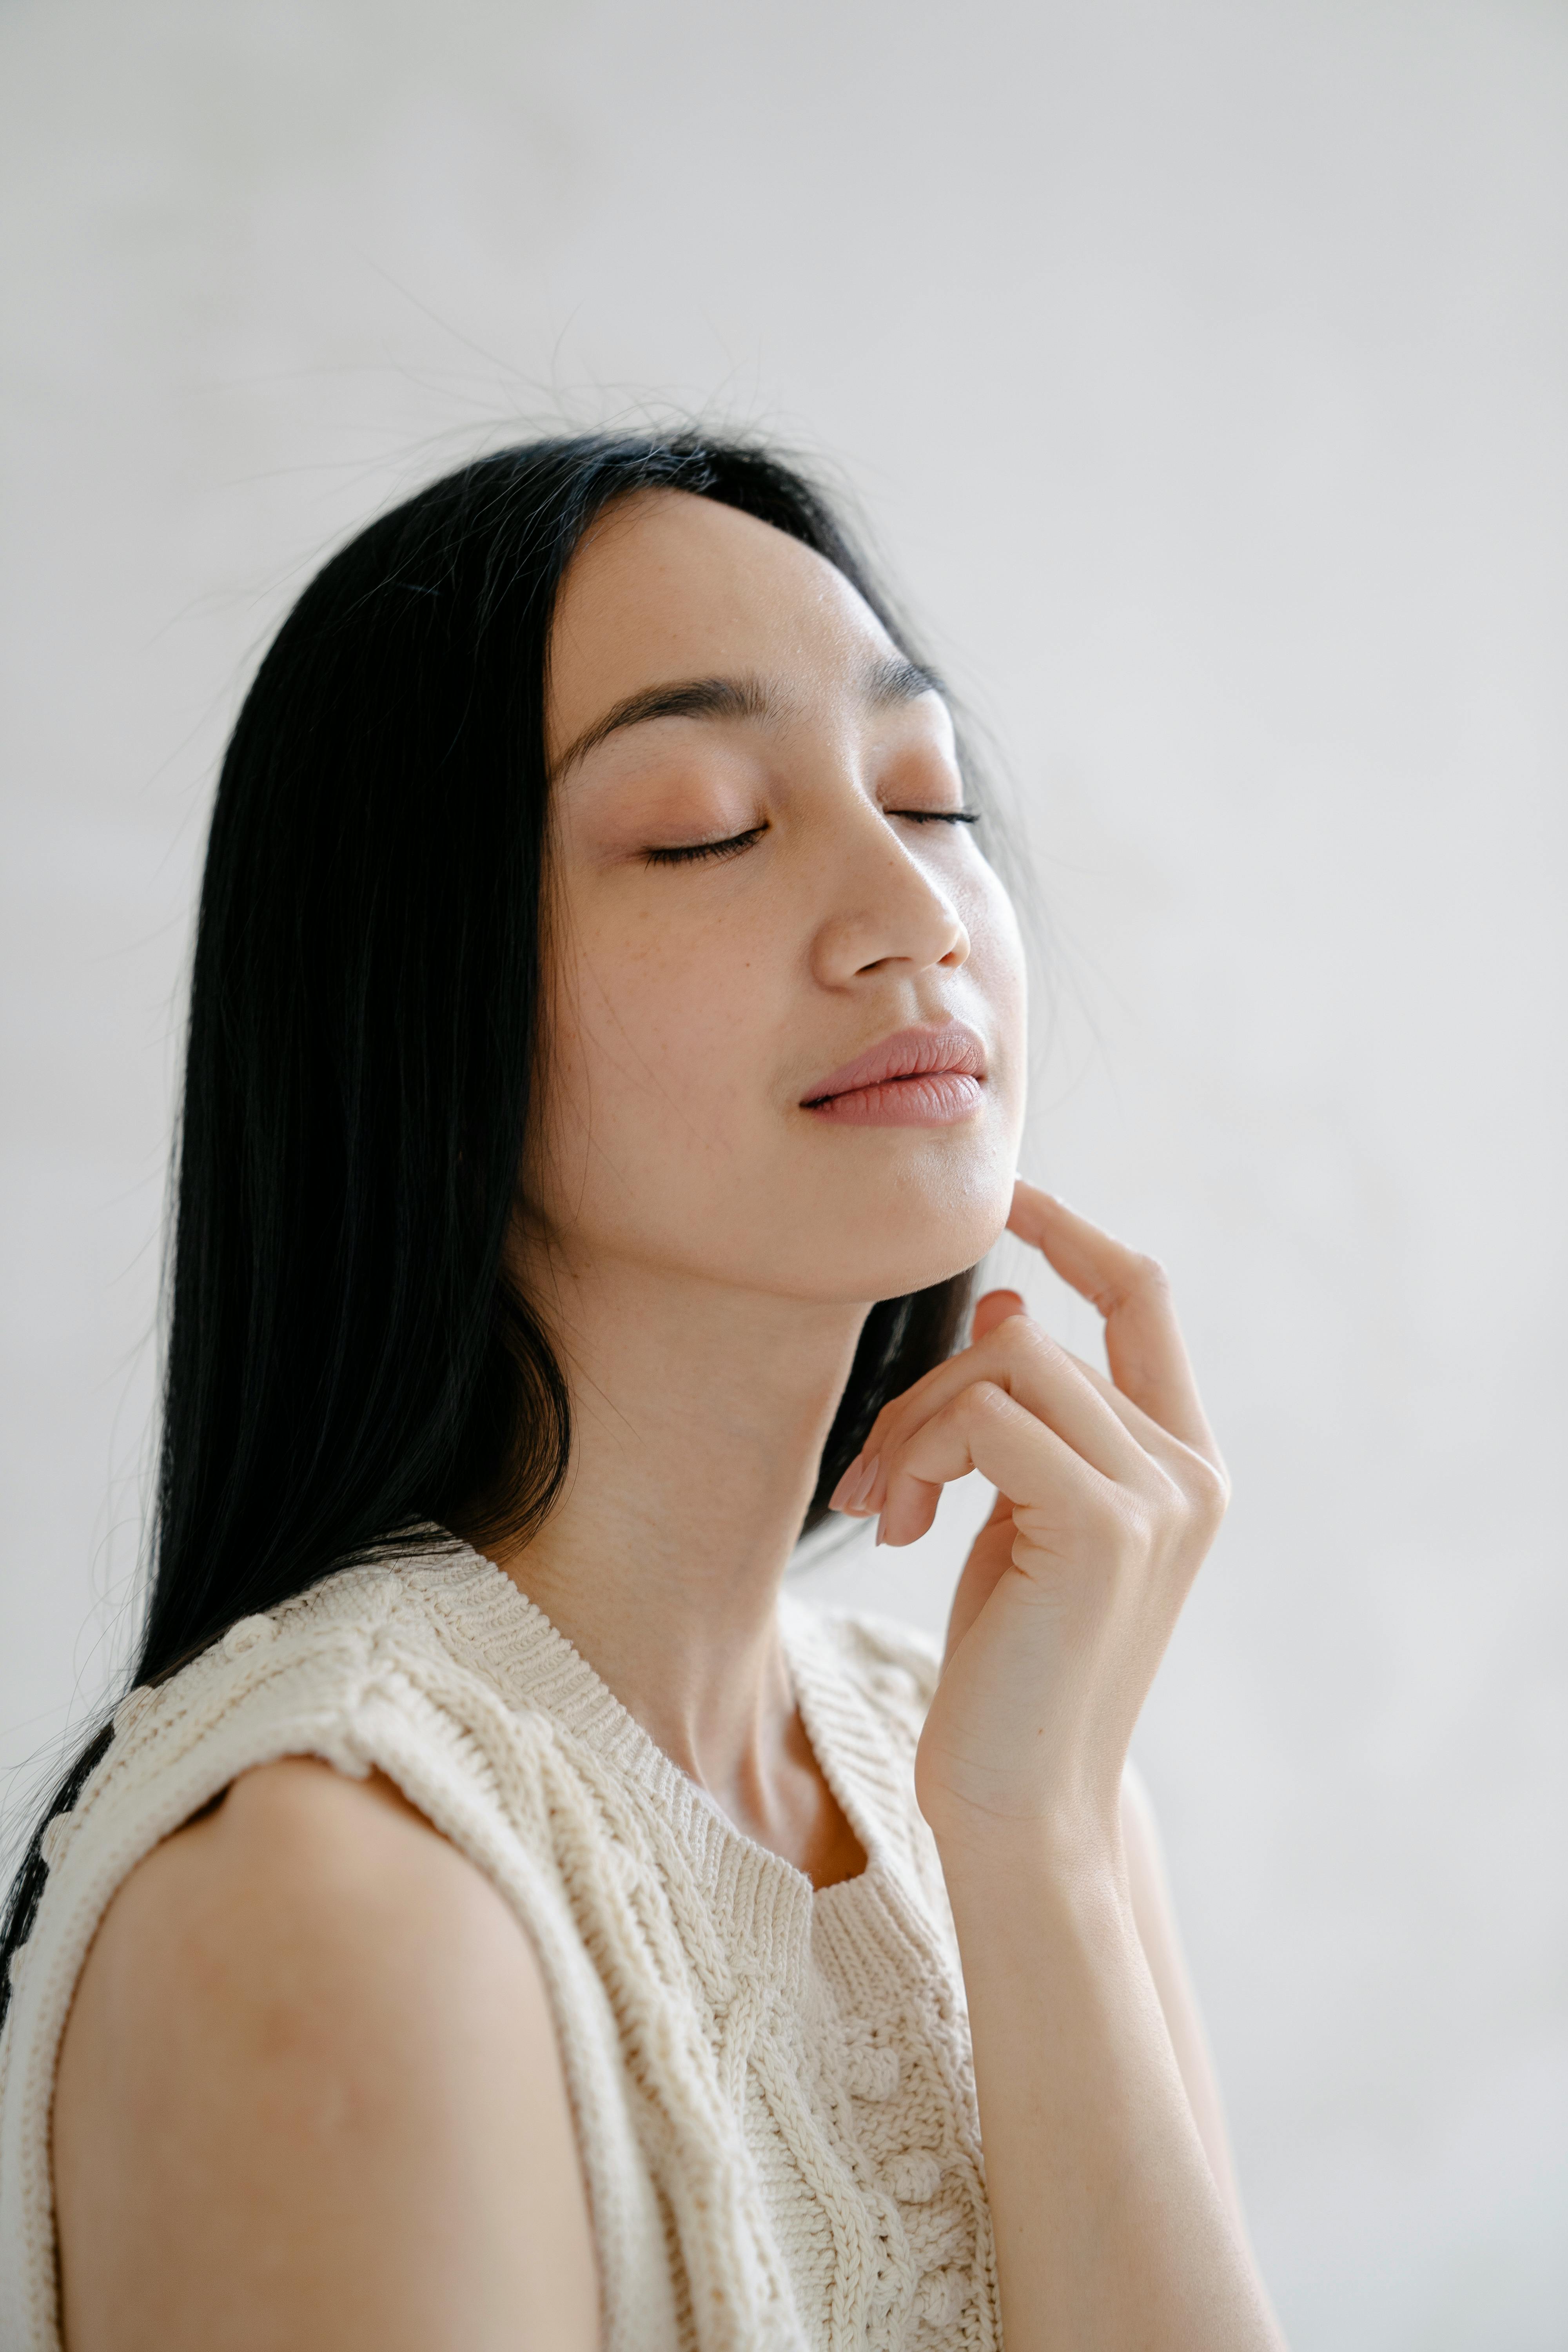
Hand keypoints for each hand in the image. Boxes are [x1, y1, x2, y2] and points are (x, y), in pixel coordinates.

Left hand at [829, 1180, 1228, 1859]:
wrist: (1022, 1805)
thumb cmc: (1010, 1669)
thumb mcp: (1019, 1520)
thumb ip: (1032, 1421)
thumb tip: (1009, 1299)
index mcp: (1181, 1466)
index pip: (1142, 1297)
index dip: (1075, 1232)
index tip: (1010, 1195)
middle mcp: (1187, 1473)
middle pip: (1032, 1332)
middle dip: (928, 1389)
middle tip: (879, 1480)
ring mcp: (1157, 1496)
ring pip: (1003, 1363)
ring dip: (914, 1427)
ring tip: (887, 1508)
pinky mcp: (1105, 1526)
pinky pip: (984, 1416)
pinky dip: (920, 1456)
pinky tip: (901, 1527)